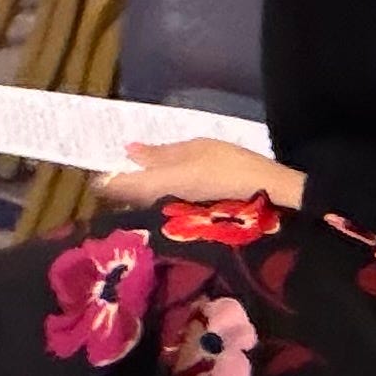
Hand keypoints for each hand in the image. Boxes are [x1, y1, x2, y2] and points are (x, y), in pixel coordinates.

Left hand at [95, 140, 304, 208]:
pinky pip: (159, 211)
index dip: (104, 178)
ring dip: (139, 194)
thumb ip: (161, 153)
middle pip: (126, 200)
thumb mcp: (197, 149)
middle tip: (126, 168)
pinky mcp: (185, 226)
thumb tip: (130, 151)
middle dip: (121, 187)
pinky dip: (157, 200)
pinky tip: (168, 189)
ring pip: (142, 207)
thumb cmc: (232, 167)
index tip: (104, 168)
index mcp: (155, 185)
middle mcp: (157, 207)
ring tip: (146, 176)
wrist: (271, 200)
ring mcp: (171, 220)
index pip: (114, 187)